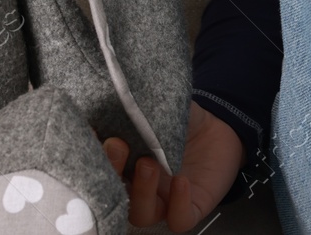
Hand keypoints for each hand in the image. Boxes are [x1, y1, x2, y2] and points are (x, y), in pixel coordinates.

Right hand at [100, 100, 242, 230]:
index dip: (90, 154)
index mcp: (124, 163)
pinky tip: (181, 181)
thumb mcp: (161, 106)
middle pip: (113, 195)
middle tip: (117, 145)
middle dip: (110, 172)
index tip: (89, 132)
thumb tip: (117, 91)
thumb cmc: (184, 119)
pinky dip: (178, 205)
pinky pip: (179, 219)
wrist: (221, 126)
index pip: (98, 166)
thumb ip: (141, 105)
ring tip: (148, 163)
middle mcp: (138, 186)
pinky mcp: (190, 208)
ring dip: (141, 193)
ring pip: (141, 215)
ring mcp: (163, 200)